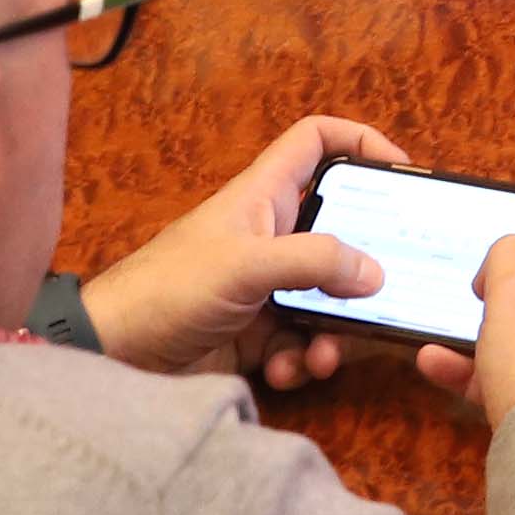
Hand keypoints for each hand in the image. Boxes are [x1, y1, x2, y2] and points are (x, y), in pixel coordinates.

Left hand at [76, 116, 411, 392]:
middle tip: (389, 291)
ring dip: (336, 332)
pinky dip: (303, 359)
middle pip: (341, 234)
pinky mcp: (258, 333)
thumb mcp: (246, 266)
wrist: (114, 355)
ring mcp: (266, 287)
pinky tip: (287, 372)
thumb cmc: (167, 290)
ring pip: (328, 299)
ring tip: (325, 356)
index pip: (316, 142)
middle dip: (364, 270)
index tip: (401, 172)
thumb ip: (315, 262)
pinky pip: (304, 341)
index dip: (359, 142)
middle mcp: (270, 236)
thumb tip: (376, 273)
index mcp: (263, 197)